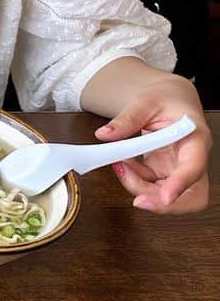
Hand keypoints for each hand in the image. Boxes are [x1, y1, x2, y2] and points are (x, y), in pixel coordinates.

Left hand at [96, 76, 210, 213]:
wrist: (168, 98)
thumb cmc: (165, 98)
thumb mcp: (145, 101)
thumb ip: (126, 119)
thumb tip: (105, 134)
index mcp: (196, 137)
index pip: (194, 166)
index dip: (180, 184)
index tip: (165, 198)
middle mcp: (193, 158)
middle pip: (191, 195)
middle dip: (162, 202)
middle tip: (135, 198)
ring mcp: (179, 168)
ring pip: (170, 197)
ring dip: (143, 190)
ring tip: (121, 167)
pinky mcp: (166, 172)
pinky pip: (152, 187)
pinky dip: (135, 182)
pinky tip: (123, 166)